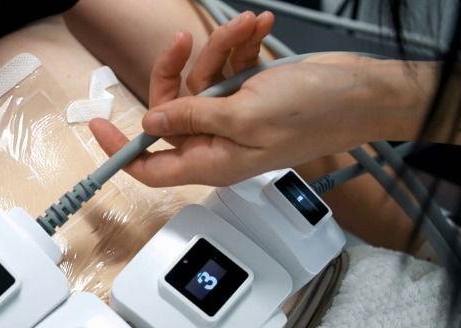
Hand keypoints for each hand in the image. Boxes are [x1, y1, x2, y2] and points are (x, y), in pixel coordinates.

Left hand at [90, 12, 390, 186]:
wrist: (363, 92)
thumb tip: (150, 124)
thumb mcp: (245, 115)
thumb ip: (194, 119)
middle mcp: (218, 141)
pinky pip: (228, 66)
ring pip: (201, 80)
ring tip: (248, 28)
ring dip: (220, 48)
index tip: (97, 126)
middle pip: (170, 110)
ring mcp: (234, 116)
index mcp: (212, 160)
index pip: (151, 167)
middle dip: (177, 71)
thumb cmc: (315, 112)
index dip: (121, 151)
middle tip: (187, 41)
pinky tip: (260, 28)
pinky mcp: (251, 93)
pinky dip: (240, 44)